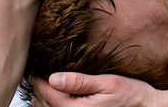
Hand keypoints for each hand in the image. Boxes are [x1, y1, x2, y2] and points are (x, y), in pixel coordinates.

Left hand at [31, 73, 159, 106]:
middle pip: (43, 102)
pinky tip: (58, 93)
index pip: (46, 92)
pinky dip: (53, 103)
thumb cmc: (132, 96)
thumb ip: (80, 82)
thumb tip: (54, 78)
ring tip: (46, 81)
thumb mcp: (108, 84)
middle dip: (40, 86)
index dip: (38, 77)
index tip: (35, 64)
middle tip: (39, 69)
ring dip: (45, 96)